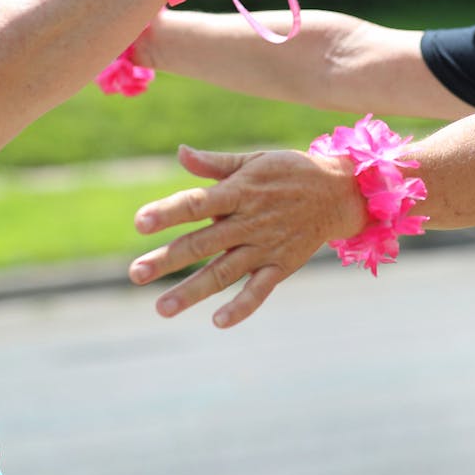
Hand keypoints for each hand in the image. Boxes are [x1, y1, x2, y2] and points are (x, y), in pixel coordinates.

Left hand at [130, 142, 365, 326]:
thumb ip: (215, 164)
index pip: (196, 203)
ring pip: (224, 272)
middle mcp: (248, 222)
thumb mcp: (252, 161)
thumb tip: (180, 153)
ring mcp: (265, 247)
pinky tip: (218, 322)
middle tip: (135, 273)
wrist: (339, 192)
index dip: (167, 212)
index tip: (139, 223)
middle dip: (167, 259)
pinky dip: (241, 307)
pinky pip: (259, 290)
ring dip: (192, 291)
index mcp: (238, 192)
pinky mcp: (281, 266)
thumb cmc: (288, 172)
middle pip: (202, 243)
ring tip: (162, 308)